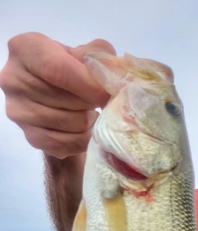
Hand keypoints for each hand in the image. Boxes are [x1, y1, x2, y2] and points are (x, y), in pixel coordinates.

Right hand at [0, 32, 115, 157]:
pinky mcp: (31, 137)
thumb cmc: (69, 70)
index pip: (58, 70)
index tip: (109, 93)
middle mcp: (14, 80)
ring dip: (90, 121)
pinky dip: (84, 139)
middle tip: (97, 100)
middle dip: (91, 102)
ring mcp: (20, 112)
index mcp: (24, 50)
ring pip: (72, 123)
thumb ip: (98, 55)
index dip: (89, 84)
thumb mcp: (82, 54)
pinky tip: (84, 128)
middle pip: (68, 99)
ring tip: (89, 111)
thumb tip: (113, 74)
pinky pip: (69, 144)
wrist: (55, 99)